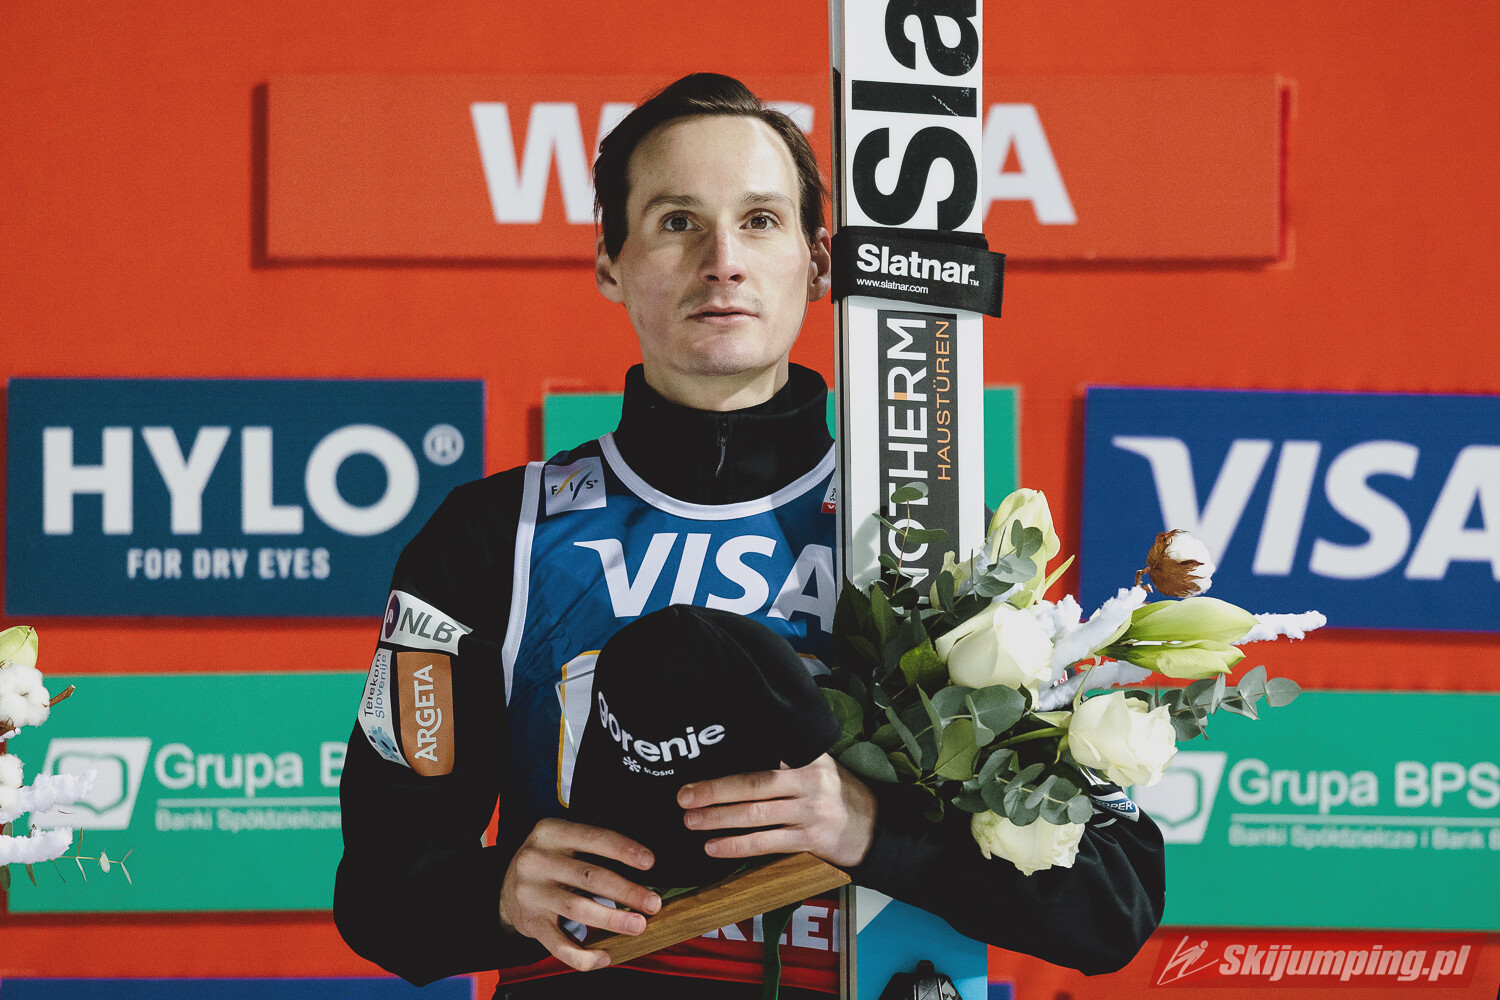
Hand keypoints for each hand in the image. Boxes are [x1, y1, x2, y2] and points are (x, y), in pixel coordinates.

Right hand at [498, 817, 661, 971]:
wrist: (504, 887)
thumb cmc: (548, 861)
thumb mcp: (562, 841)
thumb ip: (593, 849)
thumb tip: (643, 868)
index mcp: (551, 832)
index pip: (594, 838)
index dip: (624, 850)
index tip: (649, 862)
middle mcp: (537, 860)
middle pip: (590, 876)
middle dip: (626, 891)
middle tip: (653, 903)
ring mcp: (531, 892)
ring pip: (577, 908)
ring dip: (612, 919)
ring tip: (638, 925)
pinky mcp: (529, 922)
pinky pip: (558, 943)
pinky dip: (582, 955)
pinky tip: (604, 957)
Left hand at [676, 754, 877, 867]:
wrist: (875, 827)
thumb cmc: (836, 793)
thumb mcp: (818, 765)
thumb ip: (785, 758)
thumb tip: (735, 752)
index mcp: (808, 757)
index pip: (765, 753)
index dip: (732, 756)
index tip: (703, 755)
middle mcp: (810, 781)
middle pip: (755, 783)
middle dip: (715, 790)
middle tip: (683, 796)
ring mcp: (811, 812)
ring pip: (757, 815)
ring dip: (720, 818)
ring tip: (691, 821)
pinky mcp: (810, 840)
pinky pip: (767, 843)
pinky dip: (737, 845)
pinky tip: (715, 846)